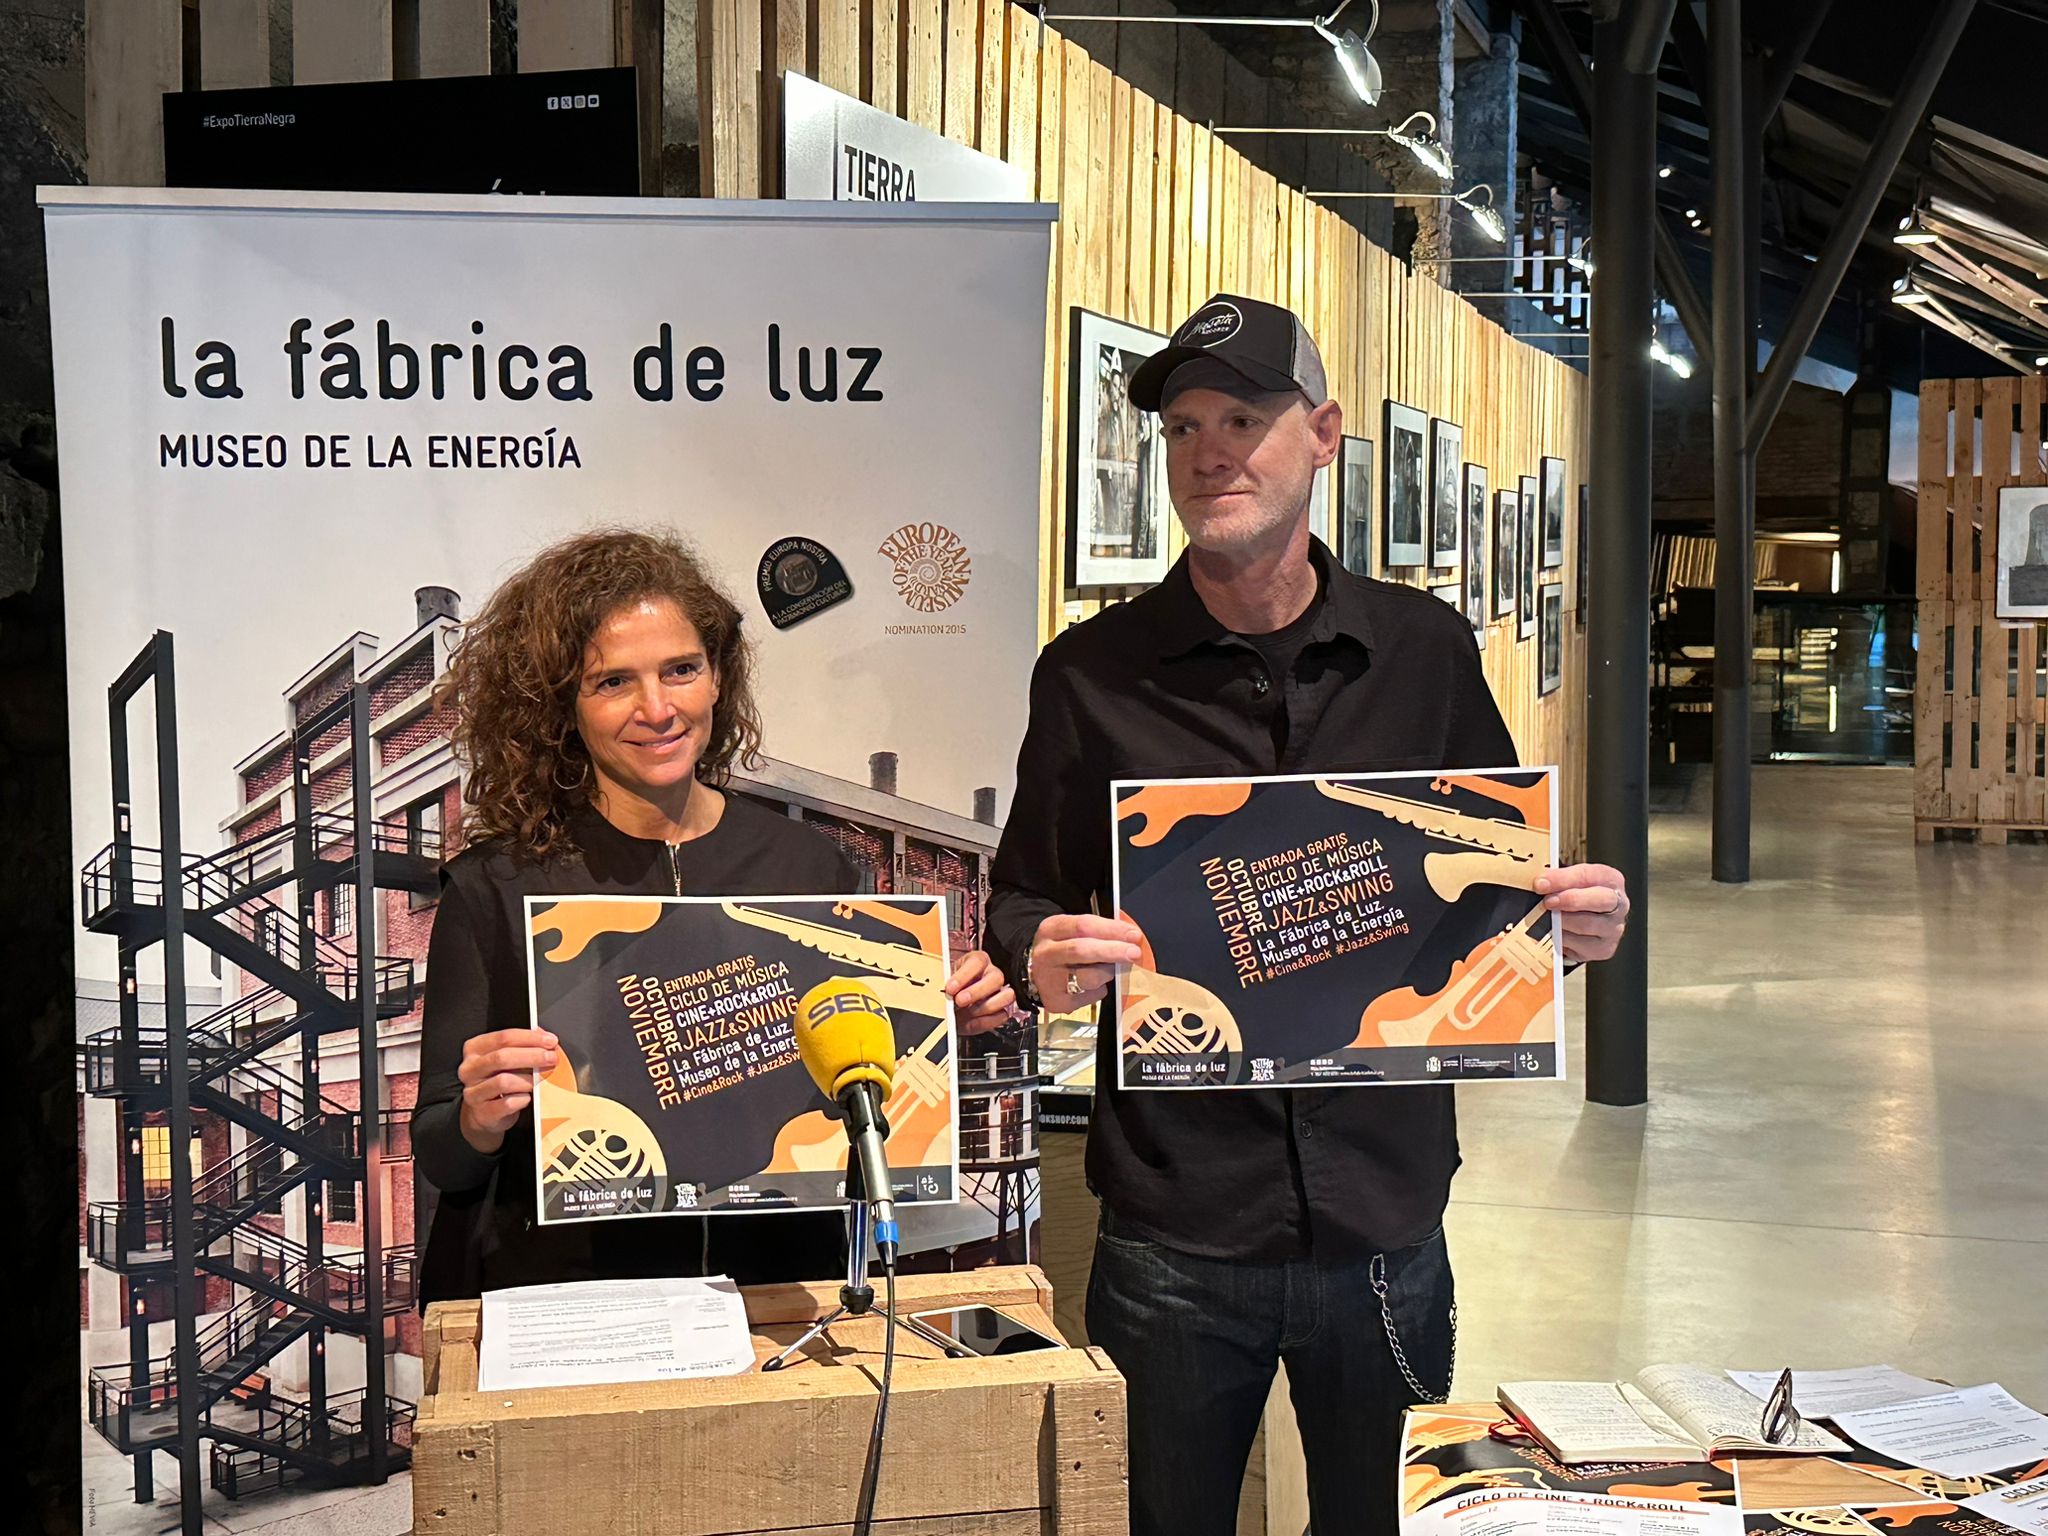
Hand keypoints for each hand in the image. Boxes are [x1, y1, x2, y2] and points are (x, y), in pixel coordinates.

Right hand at [457, 1027, 557, 1152]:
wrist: (483, 1112)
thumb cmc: (498, 1079)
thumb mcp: (506, 1058)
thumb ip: (522, 1045)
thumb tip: (544, 1037)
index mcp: (474, 1049)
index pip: (503, 1038)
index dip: (530, 1038)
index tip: (550, 1041)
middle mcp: (470, 1069)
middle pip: (502, 1057)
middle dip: (532, 1056)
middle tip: (551, 1058)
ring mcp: (473, 1092)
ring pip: (504, 1081)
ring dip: (528, 1080)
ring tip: (539, 1080)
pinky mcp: (482, 1112)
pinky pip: (507, 1104)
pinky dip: (522, 1099)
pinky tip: (527, 1097)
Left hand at [945, 949, 1015, 1036]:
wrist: (953, 1011)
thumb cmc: (952, 992)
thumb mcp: (946, 985)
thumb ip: (947, 988)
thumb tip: (943, 994)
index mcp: (977, 962)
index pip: (977, 961)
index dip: (964, 975)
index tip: (950, 988)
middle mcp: (992, 974)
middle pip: (996, 978)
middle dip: (977, 991)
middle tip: (959, 1001)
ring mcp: (1000, 992)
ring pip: (1007, 995)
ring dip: (985, 1007)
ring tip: (968, 1012)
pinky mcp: (1003, 1010)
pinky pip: (1003, 1015)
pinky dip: (987, 1021)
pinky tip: (973, 1021)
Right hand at [1030, 914, 1143, 1010]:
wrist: (1032, 973)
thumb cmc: (1061, 948)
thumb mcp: (1071, 931)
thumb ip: (1097, 932)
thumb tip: (1130, 938)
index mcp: (1051, 929)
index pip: (1083, 925)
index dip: (1111, 930)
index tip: (1133, 934)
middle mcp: (1046, 954)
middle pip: (1081, 950)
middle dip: (1112, 951)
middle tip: (1134, 953)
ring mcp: (1049, 980)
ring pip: (1088, 978)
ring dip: (1108, 973)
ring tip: (1110, 969)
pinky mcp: (1056, 1002)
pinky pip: (1090, 996)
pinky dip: (1100, 990)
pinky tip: (1094, 984)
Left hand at [1536, 864, 1628, 963]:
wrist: (1584, 925)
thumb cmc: (1576, 897)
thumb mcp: (1569, 882)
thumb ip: (1557, 879)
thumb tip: (1539, 883)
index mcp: (1610, 880)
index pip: (1589, 875)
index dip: (1562, 879)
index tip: (1540, 883)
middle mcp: (1618, 904)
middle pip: (1599, 900)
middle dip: (1570, 900)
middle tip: (1547, 902)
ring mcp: (1613, 929)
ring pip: (1587, 925)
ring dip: (1562, 922)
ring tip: (1546, 919)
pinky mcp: (1604, 949)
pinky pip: (1580, 945)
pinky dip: (1563, 939)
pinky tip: (1554, 934)